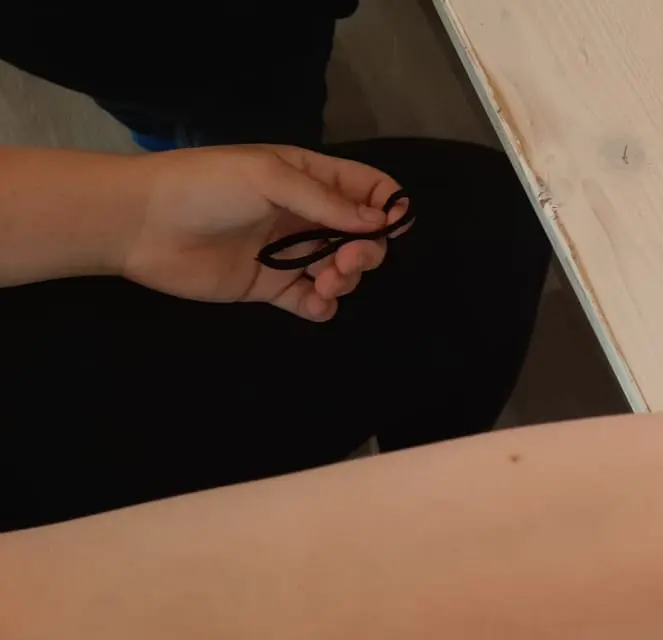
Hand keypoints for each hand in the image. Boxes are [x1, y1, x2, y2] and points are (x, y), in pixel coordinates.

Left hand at [119, 145, 410, 320]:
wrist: (141, 223)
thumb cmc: (207, 186)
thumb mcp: (270, 178)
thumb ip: (327, 201)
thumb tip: (380, 222)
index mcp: (309, 178)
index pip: (368, 189)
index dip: (388, 207)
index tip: (389, 227)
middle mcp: (305, 215)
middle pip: (362, 236)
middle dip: (366, 251)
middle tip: (346, 262)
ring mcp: (288, 252)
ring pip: (341, 271)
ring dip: (346, 280)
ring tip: (325, 284)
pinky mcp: (269, 286)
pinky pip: (310, 301)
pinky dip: (322, 307)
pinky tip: (315, 303)